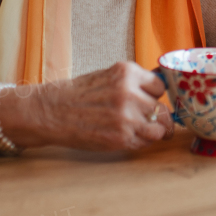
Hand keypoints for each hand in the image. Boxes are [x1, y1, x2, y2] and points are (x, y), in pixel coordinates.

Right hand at [0, 61, 172, 150]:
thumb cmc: (79, 94)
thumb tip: (161, 87)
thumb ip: (133, 82)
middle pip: (163, 109)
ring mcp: (127, 117)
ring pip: (160, 128)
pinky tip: (126, 137)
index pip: (160, 86)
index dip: (153, 96)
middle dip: (156, 116)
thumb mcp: (108, 76)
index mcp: (127, 73)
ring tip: (140, 131)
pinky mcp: (121, 137)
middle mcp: (130, 93)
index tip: (146, 101)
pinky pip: (145, 142)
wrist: (52, 111)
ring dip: (152, 131)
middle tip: (147, 120)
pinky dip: (140, 142)